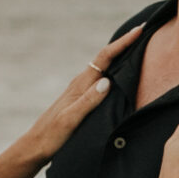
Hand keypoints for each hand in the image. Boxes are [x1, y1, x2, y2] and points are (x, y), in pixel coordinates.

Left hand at [16, 27, 143, 172]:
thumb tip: (107, 82)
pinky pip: (101, 78)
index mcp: (80, 85)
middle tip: (143, 32)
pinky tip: (119, 74)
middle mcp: (81, 83)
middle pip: (105, 57)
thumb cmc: (52, 135)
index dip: (122, 43)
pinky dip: (114, 71)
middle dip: (124, 44)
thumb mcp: (71, 120)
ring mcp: (80, 90)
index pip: (104, 58)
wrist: (35, 146)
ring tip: (137, 47)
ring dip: (119, 56)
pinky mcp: (81, 99)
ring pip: (104, 67)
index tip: (139, 31)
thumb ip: (88, 101)